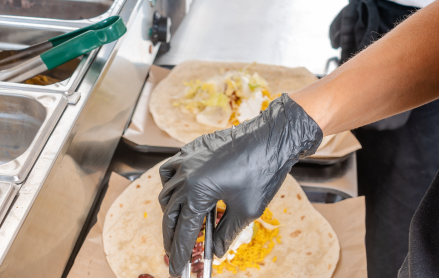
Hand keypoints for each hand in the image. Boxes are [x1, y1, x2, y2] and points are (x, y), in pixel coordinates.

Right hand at [158, 94, 322, 276]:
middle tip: (175, 254)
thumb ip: (226, 233)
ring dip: (171, 213)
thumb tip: (216, 251)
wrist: (271, 138)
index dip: (180, 254)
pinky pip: (170, 171)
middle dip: (172, 238)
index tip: (178, 270)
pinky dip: (171, 186)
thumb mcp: (247, 211)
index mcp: (197, 192)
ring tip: (179, 227)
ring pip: (166, 192)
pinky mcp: (191, 151)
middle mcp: (186, 175)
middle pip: (170, 214)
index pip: (183, 231)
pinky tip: (181, 193)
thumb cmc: (263, 172)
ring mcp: (186, 160)